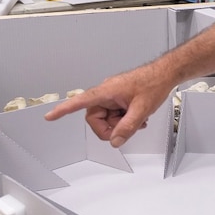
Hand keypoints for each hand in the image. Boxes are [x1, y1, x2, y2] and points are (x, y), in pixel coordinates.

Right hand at [44, 66, 171, 147]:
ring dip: (120, 124)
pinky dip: (124, 119)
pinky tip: (137, 117)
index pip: (80, 101)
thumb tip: (115, 141)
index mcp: (106, 91)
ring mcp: (112, 96)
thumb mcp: (142, 109)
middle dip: (110, 127)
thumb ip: (127, 127)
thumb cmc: (153, 83)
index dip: (63, 110)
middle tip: (126, 129)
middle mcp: (106, 93)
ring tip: (137, 120)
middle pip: (95, 118)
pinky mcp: (119, 98)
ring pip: (106, 118)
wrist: (165, 74)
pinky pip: (114, 114)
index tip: (50, 116)